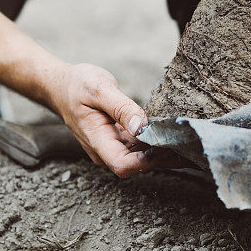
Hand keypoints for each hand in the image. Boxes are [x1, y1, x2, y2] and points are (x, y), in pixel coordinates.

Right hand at [49, 63, 185, 177]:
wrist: (61, 85)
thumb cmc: (76, 85)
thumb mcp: (99, 88)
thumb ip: (121, 108)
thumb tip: (143, 126)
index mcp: (96, 140)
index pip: (123, 165)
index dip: (147, 161)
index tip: (167, 143)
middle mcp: (104, 151)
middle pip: (137, 165)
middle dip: (163, 157)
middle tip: (189, 142)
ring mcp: (111, 147)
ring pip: (141, 158)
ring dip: (163, 151)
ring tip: (188, 138)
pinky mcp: (118, 140)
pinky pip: (140, 147)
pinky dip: (157, 142)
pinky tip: (174, 133)